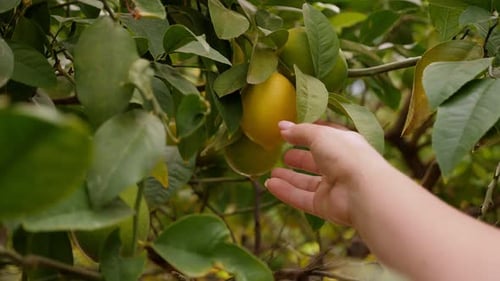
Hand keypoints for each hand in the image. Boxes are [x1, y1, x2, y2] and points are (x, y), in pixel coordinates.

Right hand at [265, 121, 390, 225]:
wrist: (363, 191)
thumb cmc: (346, 155)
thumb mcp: (320, 135)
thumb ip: (300, 131)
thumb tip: (282, 127)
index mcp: (345, 144)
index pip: (326, 137)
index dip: (309, 133)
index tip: (289, 131)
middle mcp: (341, 165)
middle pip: (317, 161)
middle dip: (300, 158)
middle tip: (284, 155)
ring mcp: (334, 187)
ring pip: (307, 182)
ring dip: (290, 177)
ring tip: (272, 172)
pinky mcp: (325, 206)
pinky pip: (302, 198)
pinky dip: (286, 192)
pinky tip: (270, 184)